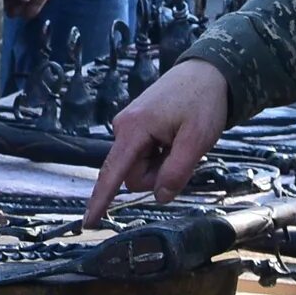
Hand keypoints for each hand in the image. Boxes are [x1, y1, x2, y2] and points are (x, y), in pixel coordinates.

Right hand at [86, 58, 228, 224]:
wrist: (207, 72)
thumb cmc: (203, 101)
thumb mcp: (198, 139)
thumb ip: (177, 170)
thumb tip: (160, 197)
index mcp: (134, 129)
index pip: (113, 173)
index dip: (101, 200)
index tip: (89, 222)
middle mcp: (124, 127)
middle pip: (134, 175)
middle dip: (158, 173)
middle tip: (183, 150)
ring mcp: (128, 126)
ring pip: (141, 166)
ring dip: (162, 163)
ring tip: (180, 139)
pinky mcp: (136, 127)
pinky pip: (145, 154)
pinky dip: (162, 154)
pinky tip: (175, 136)